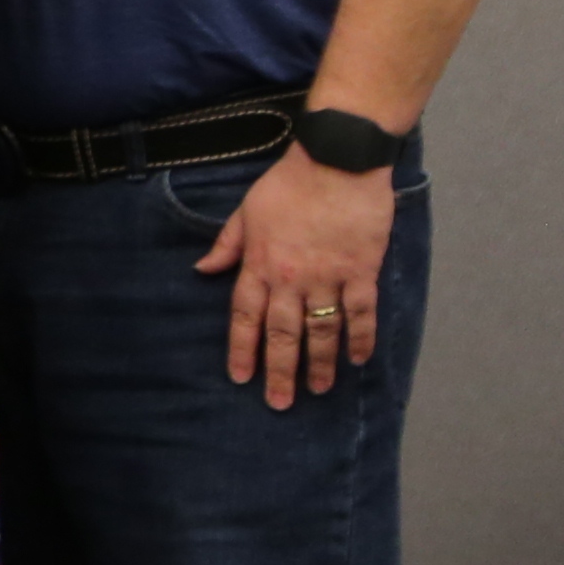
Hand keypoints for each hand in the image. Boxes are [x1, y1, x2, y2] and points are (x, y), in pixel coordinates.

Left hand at [198, 146, 392, 408]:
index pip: (245, 318)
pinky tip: (359, 360)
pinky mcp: (361, 271)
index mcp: (259, 265)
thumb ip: (226, 246)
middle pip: (282, 334)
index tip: (241, 378)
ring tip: (319, 390)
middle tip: (280, 402)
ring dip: (320, 364)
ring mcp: (328, 277)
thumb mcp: (245, 211)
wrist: (335, 162)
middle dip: (279, 371)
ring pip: (322, 330)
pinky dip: (361, 338)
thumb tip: (202, 270)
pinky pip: (361, 312)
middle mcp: (291, 278)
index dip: (243, 350)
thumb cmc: (288, 183)